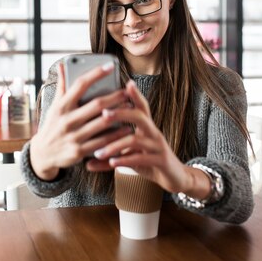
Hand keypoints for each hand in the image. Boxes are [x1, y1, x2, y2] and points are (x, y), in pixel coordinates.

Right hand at [29, 61, 131, 180]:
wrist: (42, 155)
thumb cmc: (52, 125)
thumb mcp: (54, 106)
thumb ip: (61, 86)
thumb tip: (62, 65)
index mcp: (61, 106)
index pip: (80, 84)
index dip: (96, 74)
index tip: (110, 66)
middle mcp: (67, 120)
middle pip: (96, 104)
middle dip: (115, 97)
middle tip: (127, 92)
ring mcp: (73, 136)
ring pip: (102, 122)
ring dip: (119, 114)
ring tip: (130, 107)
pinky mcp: (78, 151)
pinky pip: (102, 141)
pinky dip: (116, 135)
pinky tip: (126, 128)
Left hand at [87, 80, 207, 195]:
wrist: (175, 177)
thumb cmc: (150, 162)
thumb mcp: (131, 156)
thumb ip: (111, 157)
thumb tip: (87, 163)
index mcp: (146, 127)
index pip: (141, 106)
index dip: (135, 94)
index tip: (126, 83)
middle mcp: (154, 132)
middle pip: (139, 116)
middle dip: (121, 113)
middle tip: (104, 114)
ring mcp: (158, 146)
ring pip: (136, 139)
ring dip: (114, 145)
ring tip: (99, 152)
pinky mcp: (161, 161)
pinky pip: (141, 158)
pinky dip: (125, 160)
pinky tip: (112, 163)